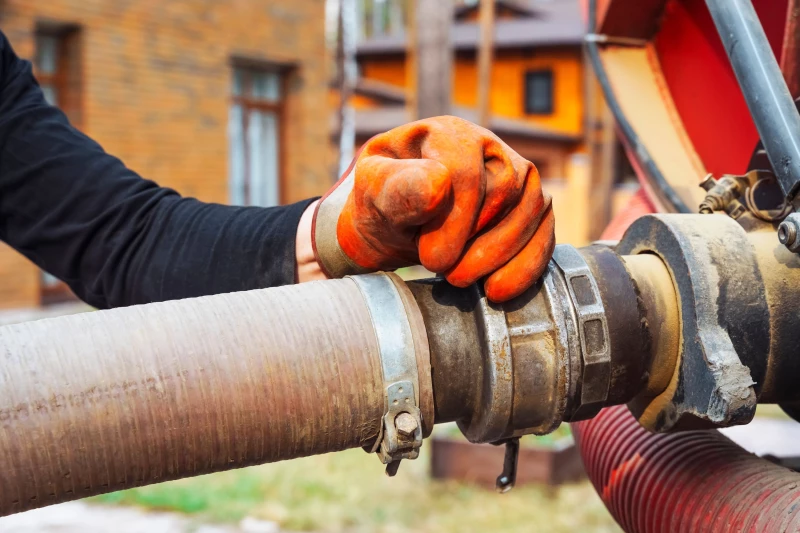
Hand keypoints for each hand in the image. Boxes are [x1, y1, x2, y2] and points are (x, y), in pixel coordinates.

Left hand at [312, 116, 554, 301]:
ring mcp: (517, 174)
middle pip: (505, 190)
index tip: (430, 259)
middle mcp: (489, 146)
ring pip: (532, 210)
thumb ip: (397, 189)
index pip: (467, 173)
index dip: (454, 223)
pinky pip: (544, 233)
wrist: (394, 227)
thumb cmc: (382, 205)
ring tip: (462, 279)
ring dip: (500, 256)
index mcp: (448, 134)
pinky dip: (525, 266)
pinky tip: (497, 291)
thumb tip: (437, 185)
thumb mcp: (374, 195)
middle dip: (477, 242)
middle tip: (445, 273)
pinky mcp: (532, 206)